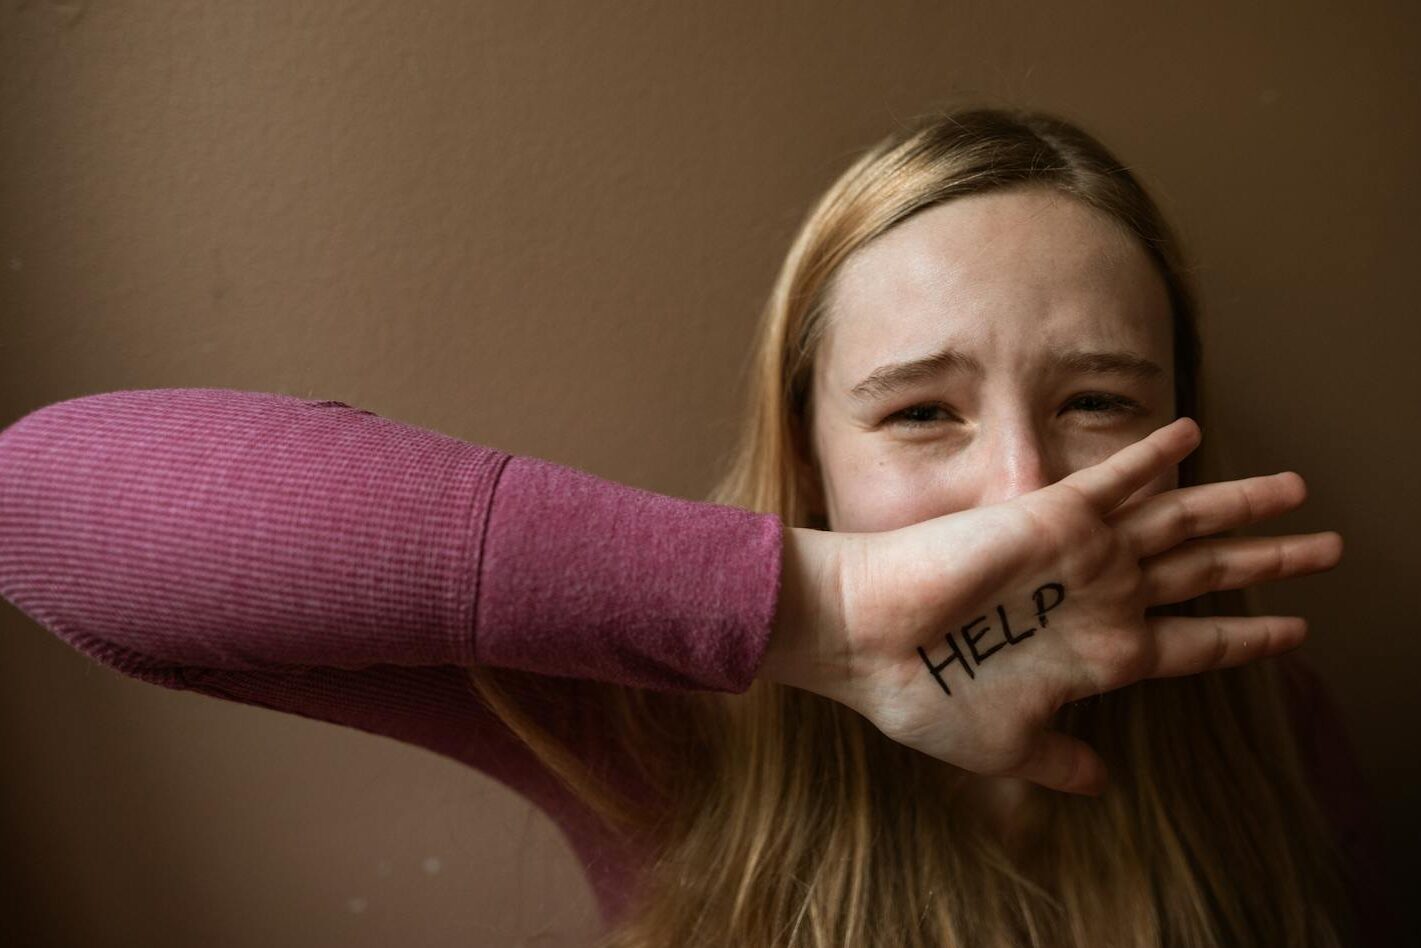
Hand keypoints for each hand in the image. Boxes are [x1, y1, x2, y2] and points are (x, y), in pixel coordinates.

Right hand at [763, 418, 1342, 795]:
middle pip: (1206, 573)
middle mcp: (1101, 599)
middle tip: (1331, 548)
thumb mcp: (1005, 746)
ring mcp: (1083, 557)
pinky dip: (1154, 456)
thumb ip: (1061, 758)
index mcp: (1099, 655)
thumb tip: (1100, 780)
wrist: (865, 640)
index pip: (1195, 643)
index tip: (1294, 631)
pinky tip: (1192, 432)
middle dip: (1271, 560)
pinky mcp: (1052, 520)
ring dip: (1240, 504)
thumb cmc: (925, 697)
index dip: (1248, 637)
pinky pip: (1116, 479)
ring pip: (1181, 523)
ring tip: (1299, 489)